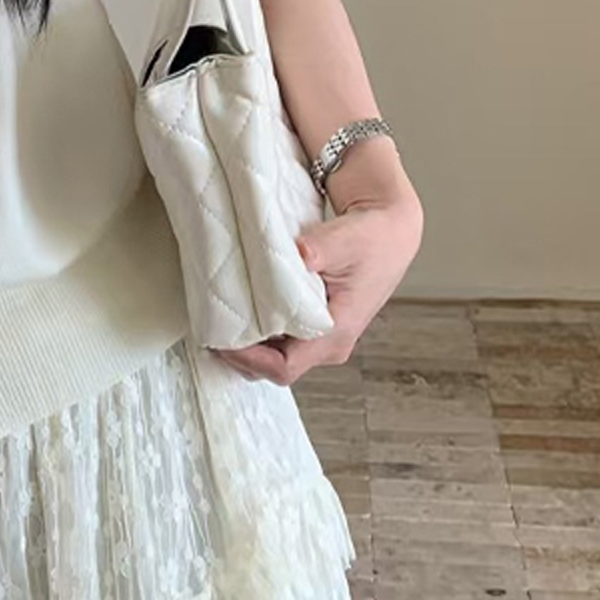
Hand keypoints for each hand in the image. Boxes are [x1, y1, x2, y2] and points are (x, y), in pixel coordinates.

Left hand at [215, 158, 423, 386]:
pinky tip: (239, 310)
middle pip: (275, 367)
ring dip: (248, 344)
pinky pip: (282, 340)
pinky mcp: (317, 324)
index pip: (284, 367)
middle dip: (241, 354)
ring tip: (217, 320)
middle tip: (208, 330)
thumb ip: (320, 249)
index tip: (219, 340)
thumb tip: (299, 255)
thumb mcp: (346, 238)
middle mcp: (330, 342)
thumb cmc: (372, 237)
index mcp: (336, 331)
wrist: (390, 231)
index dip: (248, 359)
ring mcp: (324, 335)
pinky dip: (258, 331)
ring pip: (277, 355)